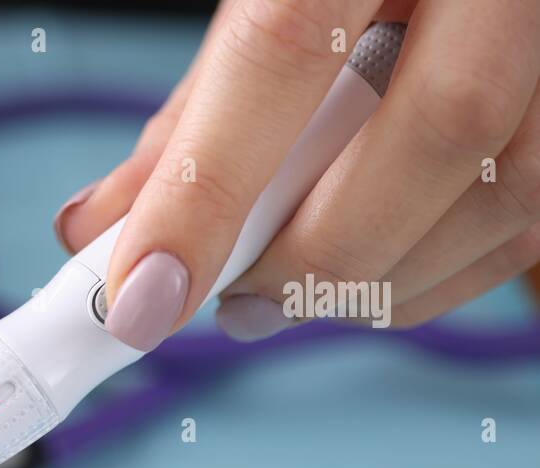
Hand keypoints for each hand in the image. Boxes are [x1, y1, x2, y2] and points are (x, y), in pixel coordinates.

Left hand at [53, 0, 539, 342]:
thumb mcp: (263, 5)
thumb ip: (192, 119)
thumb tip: (104, 234)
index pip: (287, 46)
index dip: (207, 189)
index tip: (143, 296)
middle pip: (438, 128)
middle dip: (316, 256)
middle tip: (236, 303)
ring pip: (507, 191)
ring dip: (378, 281)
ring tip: (288, 293)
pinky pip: (530, 219)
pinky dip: (435, 275)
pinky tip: (369, 274)